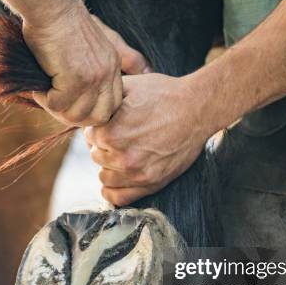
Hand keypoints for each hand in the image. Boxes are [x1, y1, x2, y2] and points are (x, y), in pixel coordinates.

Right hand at [24, 7, 150, 125]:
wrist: (51, 7)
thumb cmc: (61, 23)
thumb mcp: (86, 48)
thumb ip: (92, 72)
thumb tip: (78, 105)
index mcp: (113, 66)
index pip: (112, 105)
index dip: (92, 112)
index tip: (73, 106)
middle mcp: (108, 73)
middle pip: (100, 117)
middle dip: (77, 118)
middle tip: (58, 106)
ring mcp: (94, 78)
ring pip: (78, 115)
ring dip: (57, 110)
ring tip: (45, 95)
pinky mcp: (75, 80)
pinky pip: (58, 105)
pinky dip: (44, 100)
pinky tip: (38, 88)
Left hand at [83, 73, 220, 205]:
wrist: (197, 109)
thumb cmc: (165, 95)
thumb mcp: (131, 86)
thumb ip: (105, 97)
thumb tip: (89, 106)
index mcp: (111, 133)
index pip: (88, 137)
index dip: (98, 128)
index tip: (110, 124)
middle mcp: (122, 157)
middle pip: (96, 156)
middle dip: (104, 146)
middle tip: (120, 137)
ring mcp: (137, 173)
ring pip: (104, 177)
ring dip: (110, 166)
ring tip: (123, 154)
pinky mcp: (151, 184)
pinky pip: (118, 198)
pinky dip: (114, 190)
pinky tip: (120, 177)